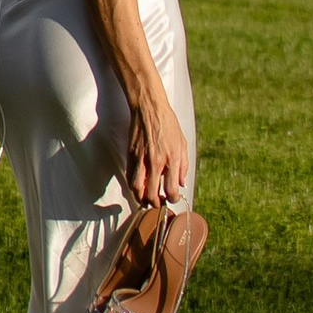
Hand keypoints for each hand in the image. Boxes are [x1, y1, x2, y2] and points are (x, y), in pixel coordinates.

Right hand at [128, 90, 190, 207]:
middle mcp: (155, 162)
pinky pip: (130, 176)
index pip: (171, 190)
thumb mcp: (182, 143)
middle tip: (158, 203)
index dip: (172, 199)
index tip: (172, 197)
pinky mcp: (130, 155)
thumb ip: (183, 166)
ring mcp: (141, 159)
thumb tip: (181, 183)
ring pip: (136, 188)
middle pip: (151, 194)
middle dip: (155, 204)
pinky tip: (139, 185)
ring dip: (141, 198)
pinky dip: (133, 185)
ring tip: (146, 198)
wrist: (149, 108)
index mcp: (172, 159)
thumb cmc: (168, 123)